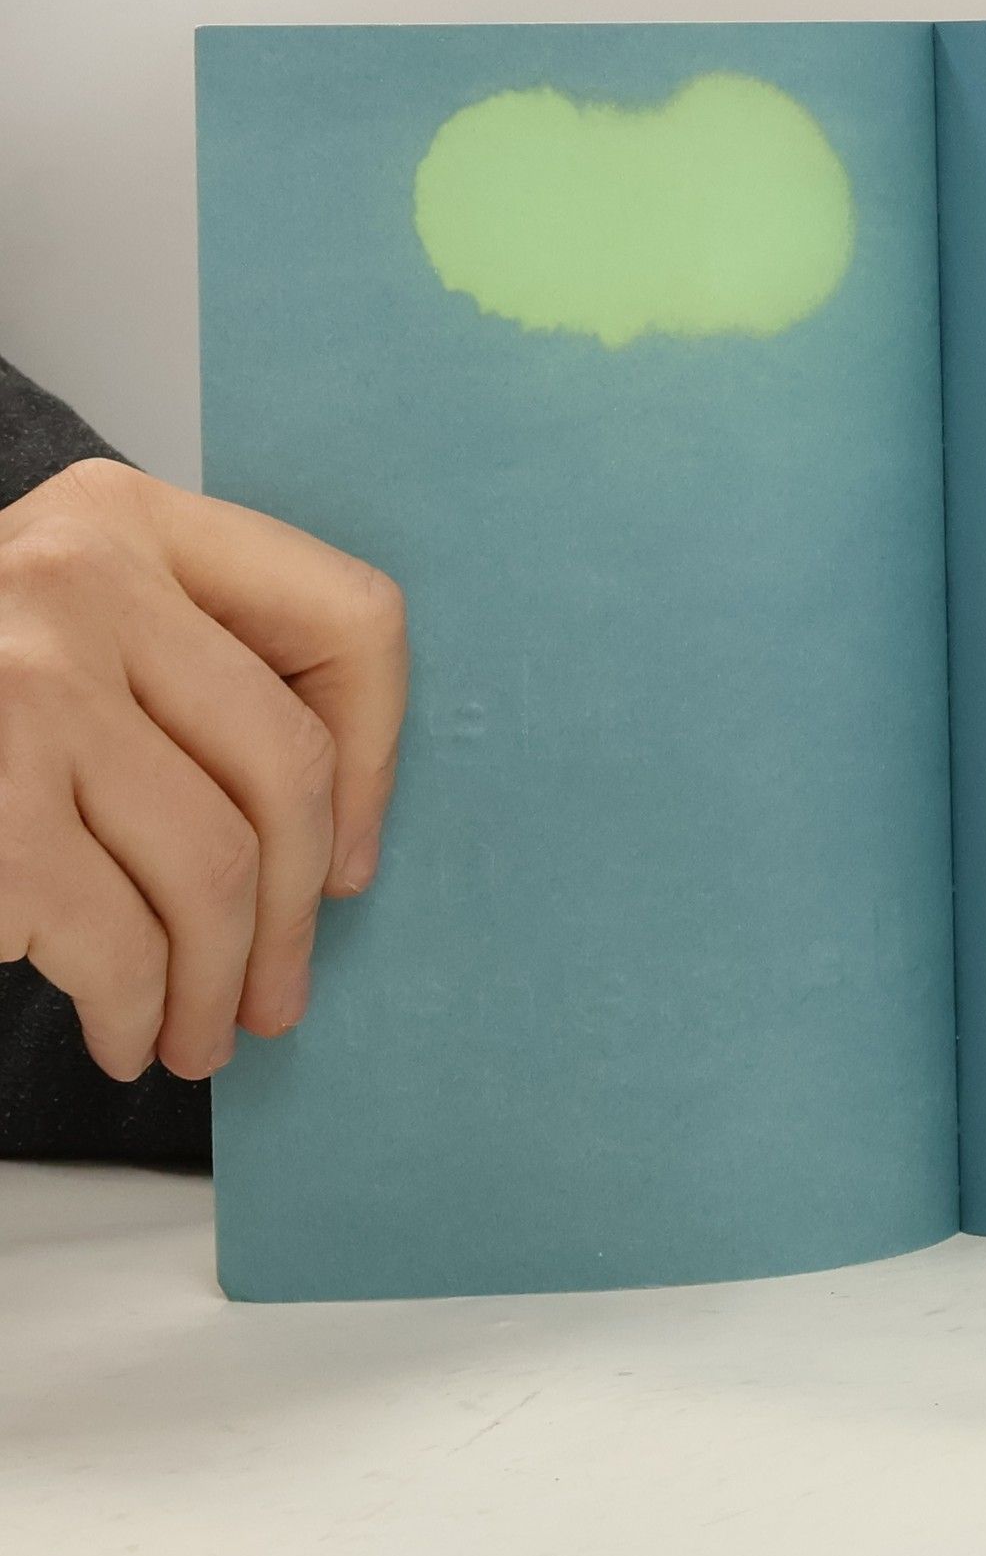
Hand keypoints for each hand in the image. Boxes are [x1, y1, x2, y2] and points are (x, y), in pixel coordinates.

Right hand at [0, 459, 407, 1079]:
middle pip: (287, 766)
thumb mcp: (67, 630)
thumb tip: (336, 856)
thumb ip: (191, 677)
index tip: (348, 858)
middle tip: (278, 999)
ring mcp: (21, 684)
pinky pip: (115, 936)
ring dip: (216, 984)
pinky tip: (121, 1032)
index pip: (352, 618)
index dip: (380, 758)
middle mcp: (78, 576)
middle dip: (294, 916)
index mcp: (130, 518)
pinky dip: (132, 1007)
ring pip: (211, 865)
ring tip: (197, 1037)